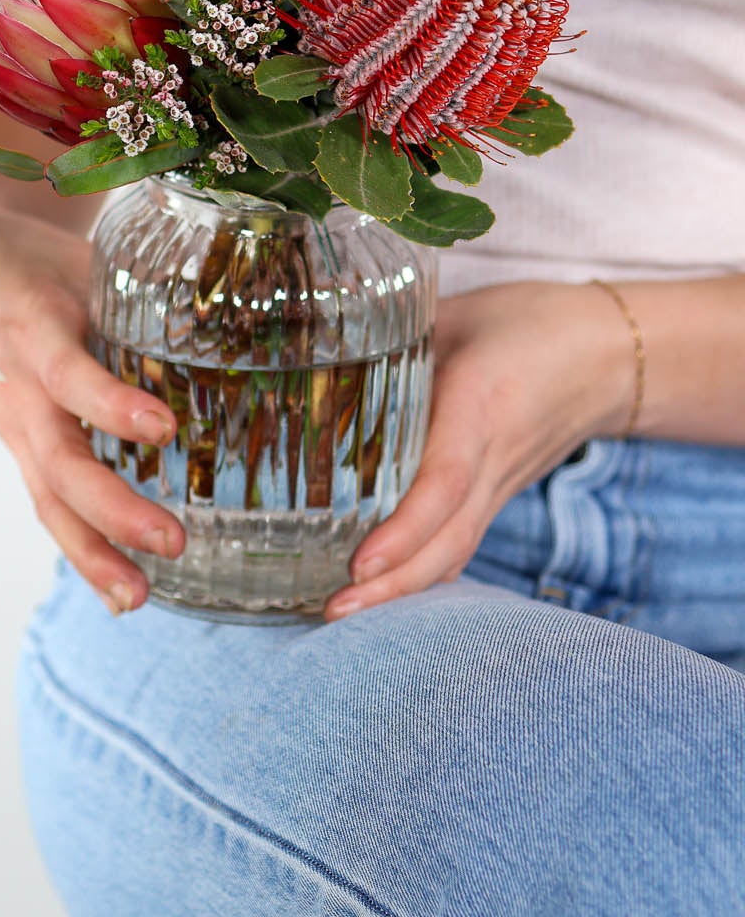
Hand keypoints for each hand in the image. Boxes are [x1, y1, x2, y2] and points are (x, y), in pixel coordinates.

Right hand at [0, 200, 183, 615]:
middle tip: (174, 542)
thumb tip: (246, 303)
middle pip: (59, 462)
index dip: (111, 405)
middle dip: (113, 508)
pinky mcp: (22, 448)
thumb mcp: (84, 261)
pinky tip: (125, 593)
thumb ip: (148, 290)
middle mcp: (19, 389)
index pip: (70, 376)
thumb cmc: (34, 264)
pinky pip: (50, 505)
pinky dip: (85, 550)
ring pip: (49, 499)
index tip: (163, 429)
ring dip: (93, 552)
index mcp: (33, 331)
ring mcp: (16, 426)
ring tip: (139, 598)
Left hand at [325, 279, 634, 620]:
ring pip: (458, 548)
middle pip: (450, 538)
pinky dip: (424, 570)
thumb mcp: (455, 312)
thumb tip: (318, 324)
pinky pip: (462, 539)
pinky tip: (382, 590)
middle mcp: (495, 456)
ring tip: (345, 612)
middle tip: (335, 611)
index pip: (444, 481)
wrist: (608, 354)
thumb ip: (390, 328)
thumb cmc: (527, 322)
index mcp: (481, 404)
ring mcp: (502, 482)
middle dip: (394, 583)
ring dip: (405, 589)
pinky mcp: (499, 492)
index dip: (404, 529)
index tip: (360, 563)